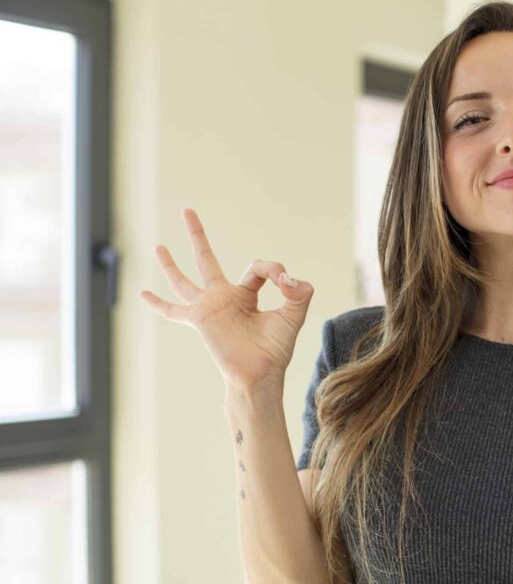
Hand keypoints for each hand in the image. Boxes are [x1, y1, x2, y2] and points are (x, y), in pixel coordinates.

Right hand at [138, 208, 313, 390]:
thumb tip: (287, 277)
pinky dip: (158, 303)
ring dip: (170, 264)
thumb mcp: (293, 315)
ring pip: (184, 279)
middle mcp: (224, 297)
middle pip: (207, 259)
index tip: (285, 281)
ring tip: (158, 247)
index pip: (258, 268)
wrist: (259, 373)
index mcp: (247, 295)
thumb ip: (300, 292)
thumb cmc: (275, 349)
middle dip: (196, 235)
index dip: (274, 269)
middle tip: (187, 210)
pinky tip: (142, 294)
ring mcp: (208, 307)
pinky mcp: (199, 317)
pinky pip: (173, 309)